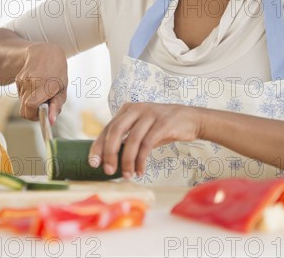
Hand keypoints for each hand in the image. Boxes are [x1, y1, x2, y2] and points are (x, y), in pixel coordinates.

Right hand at [15, 42, 67, 121]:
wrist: (44, 52)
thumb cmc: (57, 71)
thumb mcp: (63, 89)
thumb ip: (56, 106)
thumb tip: (51, 122)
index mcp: (44, 84)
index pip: (31, 106)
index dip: (35, 116)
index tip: (43, 115)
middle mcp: (30, 83)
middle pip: (24, 110)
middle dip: (34, 113)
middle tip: (45, 107)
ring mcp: (22, 82)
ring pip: (22, 104)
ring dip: (32, 104)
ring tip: (42, 94)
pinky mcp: (18, 81)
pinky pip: (21, 97)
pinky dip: (28, 97)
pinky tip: (36, 87)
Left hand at [89, 103, 203, 178]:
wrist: (190, 119)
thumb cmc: (162, 127)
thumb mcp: (142, 129)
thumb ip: (127, 139)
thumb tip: (109, 159)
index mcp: (127, 110)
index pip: (107, 128)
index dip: (98, 146)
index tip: (93, 163)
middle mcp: (136, 109)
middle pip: (116, 131)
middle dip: (109, 153)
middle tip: (108, 170)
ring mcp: (150, 114)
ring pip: (132, 139)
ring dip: (127, 160)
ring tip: (127, 175)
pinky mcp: (163, 123)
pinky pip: (147, 144)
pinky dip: (141, 160)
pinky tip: (140, 170)